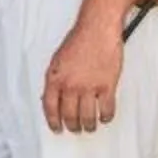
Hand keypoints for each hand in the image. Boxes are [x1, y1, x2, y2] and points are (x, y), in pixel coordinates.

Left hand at [41, 9, 124, 134]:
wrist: (97, 28)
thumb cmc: (78, 41)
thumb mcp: (58, 59)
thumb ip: (55, 79)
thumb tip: (53, 98)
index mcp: (55, 78)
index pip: (50, 108)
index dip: (53, 121)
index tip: (57, 128)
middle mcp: (70, 85)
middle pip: (69, 116)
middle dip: (72, 126)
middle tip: (76, 129)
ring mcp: (89, 86)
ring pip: (88, 117)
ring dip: (89, 125)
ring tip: (90, 126)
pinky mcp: (107, 85)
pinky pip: (106, 109)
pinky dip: (106, 117)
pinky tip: (105, 117)